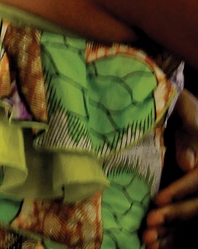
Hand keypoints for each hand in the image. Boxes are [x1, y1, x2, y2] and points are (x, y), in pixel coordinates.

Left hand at [142, 89, 197, 247]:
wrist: (179, 109)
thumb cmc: (181, 105)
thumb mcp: (186, 110)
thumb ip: (189, 133)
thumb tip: (186, 164)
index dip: (180, 191)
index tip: (157, 201)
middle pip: (197, 205)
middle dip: (173, 216)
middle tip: (148, 224)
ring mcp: (197, 190)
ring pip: (191, 215)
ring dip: (171, 230)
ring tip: (148, 239)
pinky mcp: (188, 196)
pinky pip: (183, 221)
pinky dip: (170, 233)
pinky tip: (154, 243)